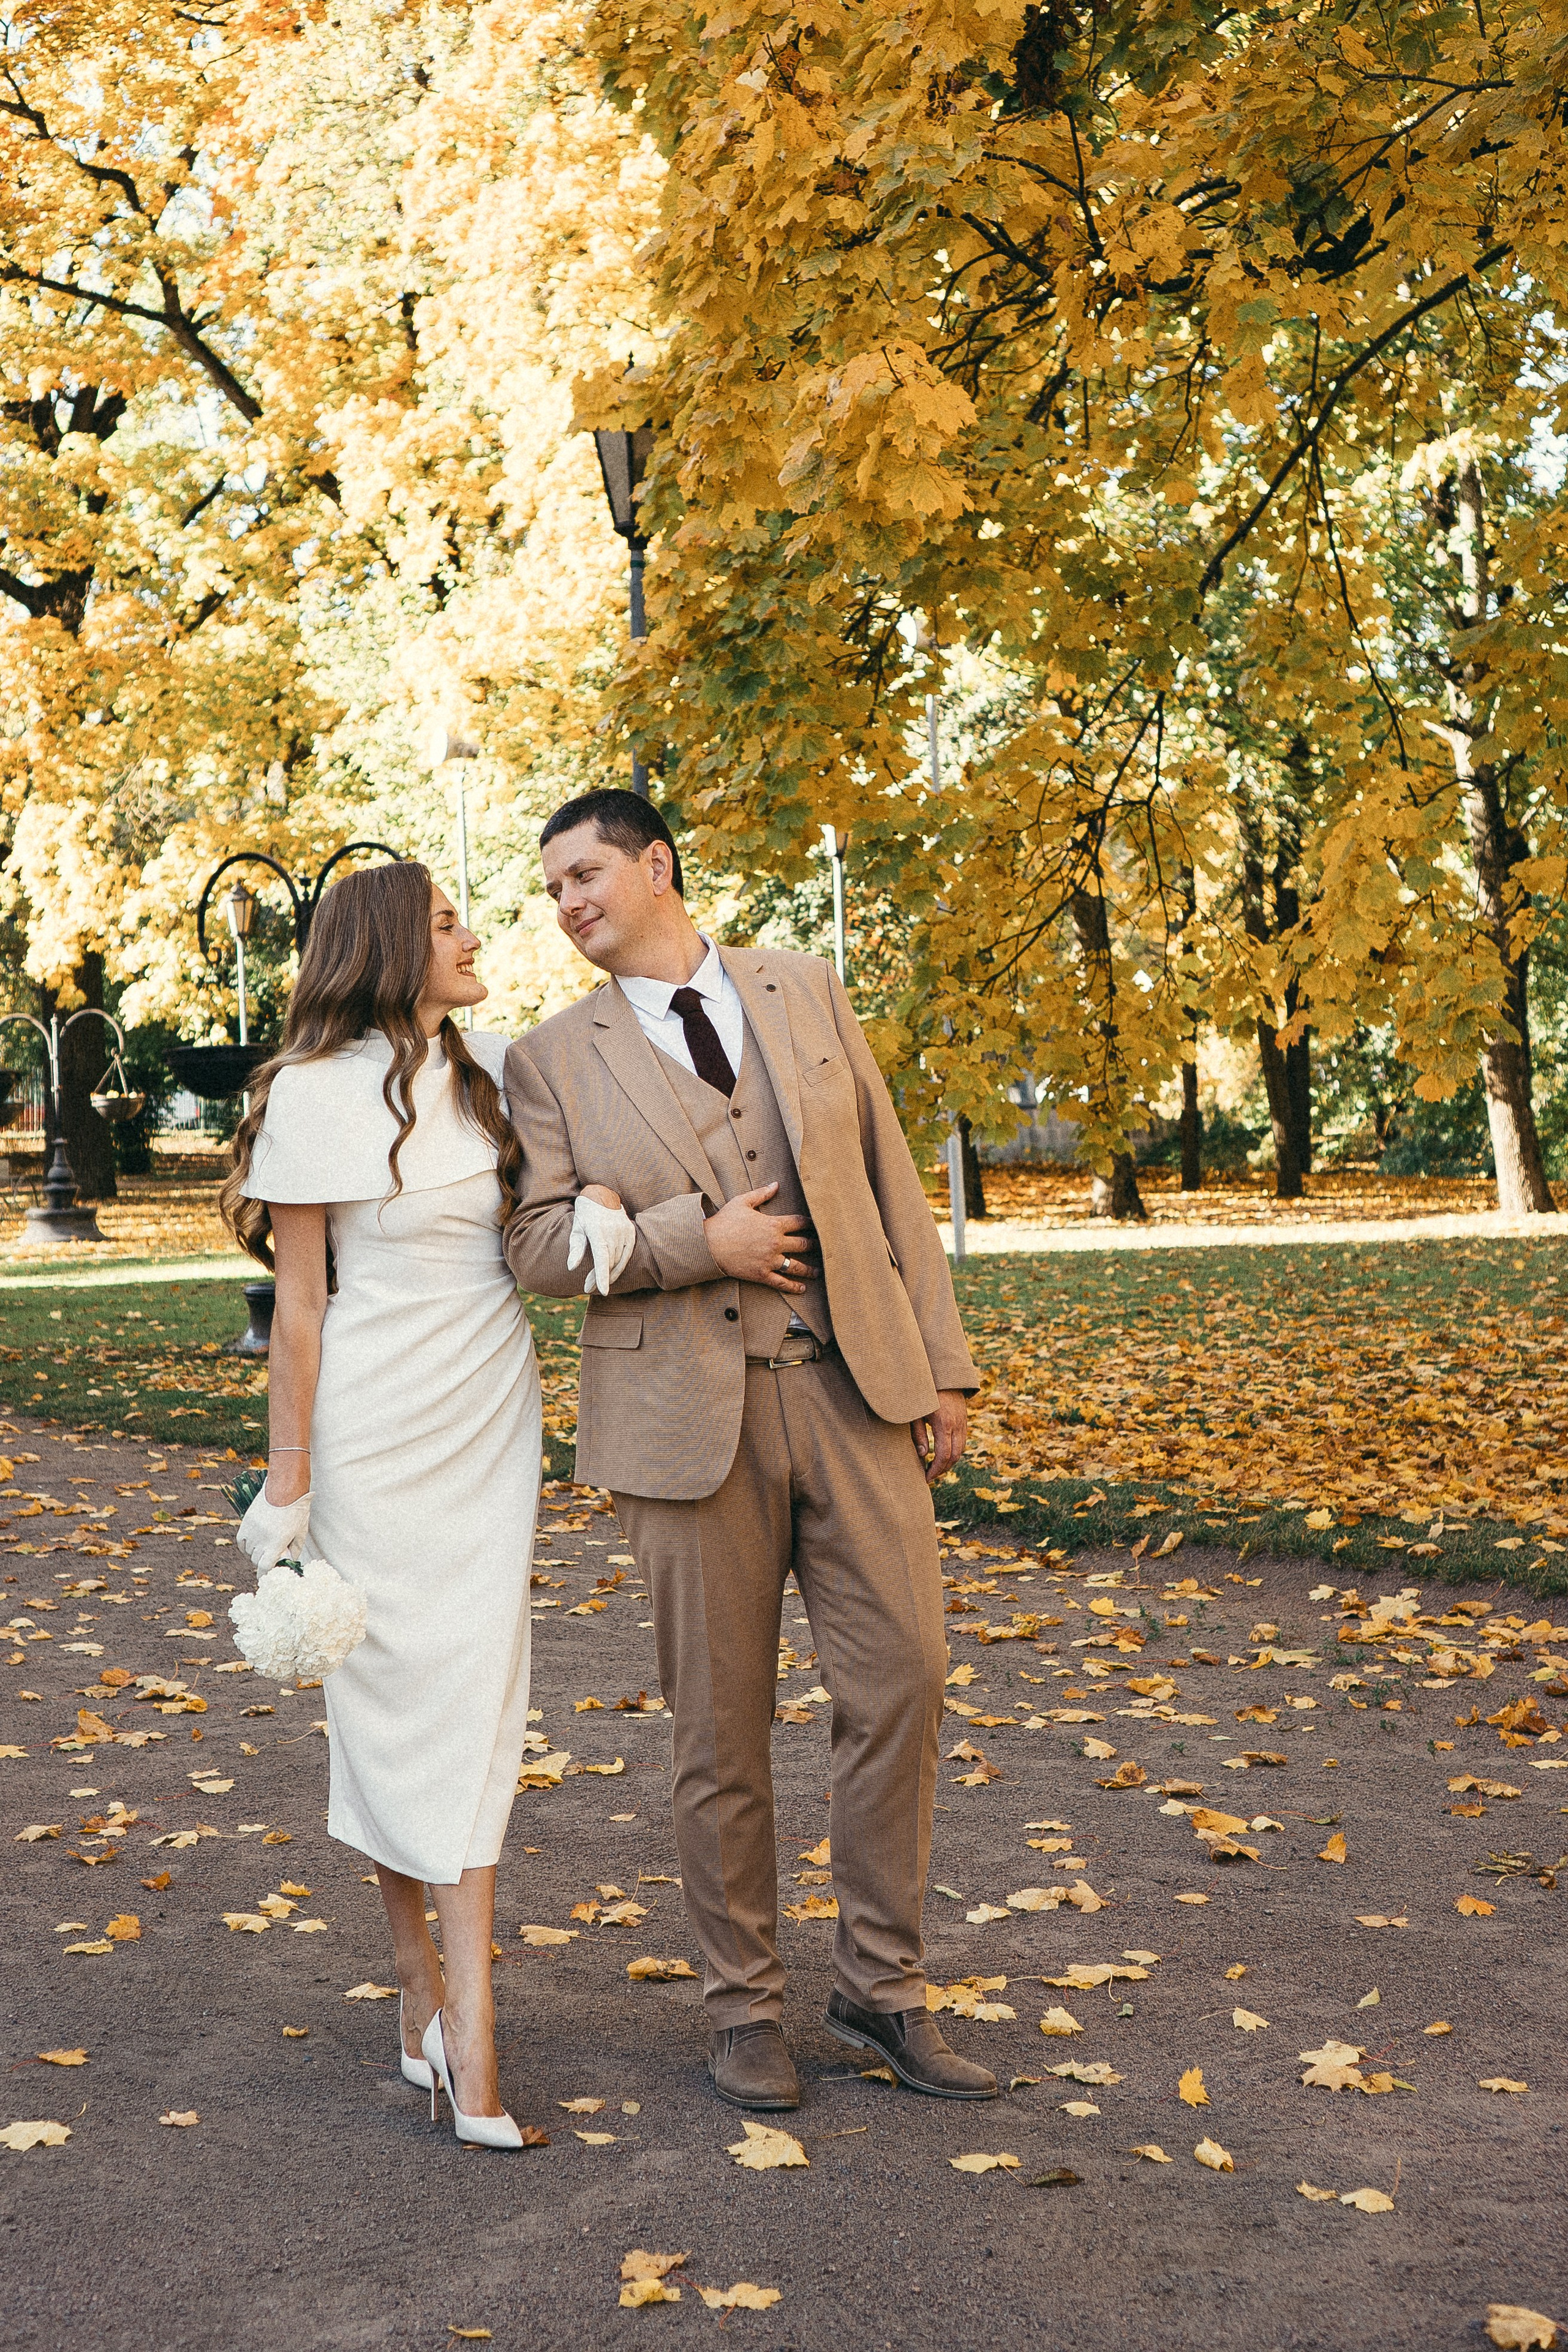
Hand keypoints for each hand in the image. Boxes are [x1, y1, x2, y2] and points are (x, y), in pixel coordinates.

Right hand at [238, 1482, 312, 1572]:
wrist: (284, 1488)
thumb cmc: (296, 1510)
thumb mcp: (300, 1532)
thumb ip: (294, 1549)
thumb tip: (288, 1560)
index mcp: (276, 1543)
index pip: (265, 1567)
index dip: (265, 1574)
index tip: (266, 1576)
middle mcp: (261, 1540)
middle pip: (257, 1561)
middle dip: (264, 1561)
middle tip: (272, 1556)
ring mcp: (252, 1532)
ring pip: (249, 1552)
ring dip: (256, 1553)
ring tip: (265, 1546)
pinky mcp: (245, 1524)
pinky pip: (242, 1543)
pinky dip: (247, 1546)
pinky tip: (255, 1543)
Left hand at [568, 1188, 636, 1295]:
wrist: (603, 1194)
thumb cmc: (586, 1213)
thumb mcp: (577, 1227)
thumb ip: (575, 1247)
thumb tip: (571, 1267)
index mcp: (598, 1229)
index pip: (602, 1258)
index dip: (602, 1276)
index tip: (602, 1292)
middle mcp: (614, 1230)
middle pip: (609, 1263)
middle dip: (598, 1278)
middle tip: (587, 1287)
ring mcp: (625, 1231)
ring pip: (618, 1261)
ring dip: (608, 1274)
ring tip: (597, 1282)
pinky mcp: (631, 1232)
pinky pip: (627, 1256)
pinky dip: (619, 1266)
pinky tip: (610, 1273)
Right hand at [703, 1182, 819, 1292]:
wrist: (707, 1244)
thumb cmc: (724, 1222)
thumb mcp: (742, 1202)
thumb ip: (762, 1194)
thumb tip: (776, 1185)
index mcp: (773, 1224)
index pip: (799, 1223)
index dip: (810, 1223)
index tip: (816, 1225)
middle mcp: (776, 1243)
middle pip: (803, 1245)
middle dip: (814, 1245)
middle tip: (821, 1247)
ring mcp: (770, 1261)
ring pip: (797, 1266)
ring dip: (809, 1269)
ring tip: (817, 1271)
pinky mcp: (761, 1275)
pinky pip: (782, 1283)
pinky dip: (794, 1287)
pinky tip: (802, 1288)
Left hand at [911, 1391, 966, 1485]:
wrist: (942, 1373)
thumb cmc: (924, 1392)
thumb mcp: (916, 1413)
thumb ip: (918, 1434)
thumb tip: (923, 1455)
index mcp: (944, 1423)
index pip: (943, 1455)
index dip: (935, 1470)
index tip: (926, 1477)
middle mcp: (957, 1424)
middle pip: (955, 1456)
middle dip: (943, 1469)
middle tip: (929, 1476)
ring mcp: (963, 1422)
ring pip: (961, 1449)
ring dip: (949, 1462)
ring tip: (935, 1467)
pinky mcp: (964, 1419)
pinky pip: (962, 1440)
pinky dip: (954, 1451)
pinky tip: (943, 1454)